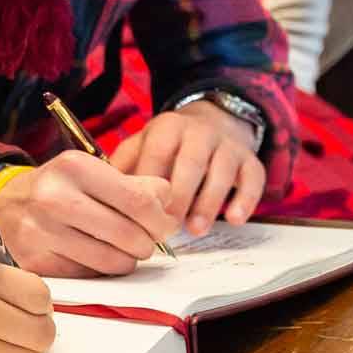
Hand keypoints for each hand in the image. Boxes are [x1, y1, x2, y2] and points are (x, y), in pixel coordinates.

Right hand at [0, 152, 178, 276]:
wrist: (5, 205)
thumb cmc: (58, 188)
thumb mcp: (92, 173)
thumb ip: (137, 185)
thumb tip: (169, 201)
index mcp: (73, 167)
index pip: (138, 201)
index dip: (160, 219)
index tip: (163, 225)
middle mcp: (53, 197)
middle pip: (130, 235)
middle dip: (146, 243)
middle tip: (144, 240)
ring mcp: (42, 231)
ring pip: (114, 261)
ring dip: (127, 259)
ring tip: (120, 248)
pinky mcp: (37, 261)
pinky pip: (91, 275)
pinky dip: (100, 270)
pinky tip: (94, 255)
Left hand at [110, 101, 264, 237]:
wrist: (213, 122)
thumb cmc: (169, 145)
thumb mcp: (143, 144)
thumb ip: (124, 164)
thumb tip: (100, 192)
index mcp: (167, 127)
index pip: (157, 153)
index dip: (149, 183)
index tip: (140, 212)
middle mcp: (200, 132)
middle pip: (190, 163)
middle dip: (179, 196)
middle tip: (167, 226)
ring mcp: (228, 145)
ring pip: (221, 173)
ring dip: (208, 203)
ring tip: (195, 230)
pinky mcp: (251, 160)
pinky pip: (253, 179)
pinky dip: (245, 200)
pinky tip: (233, 220)